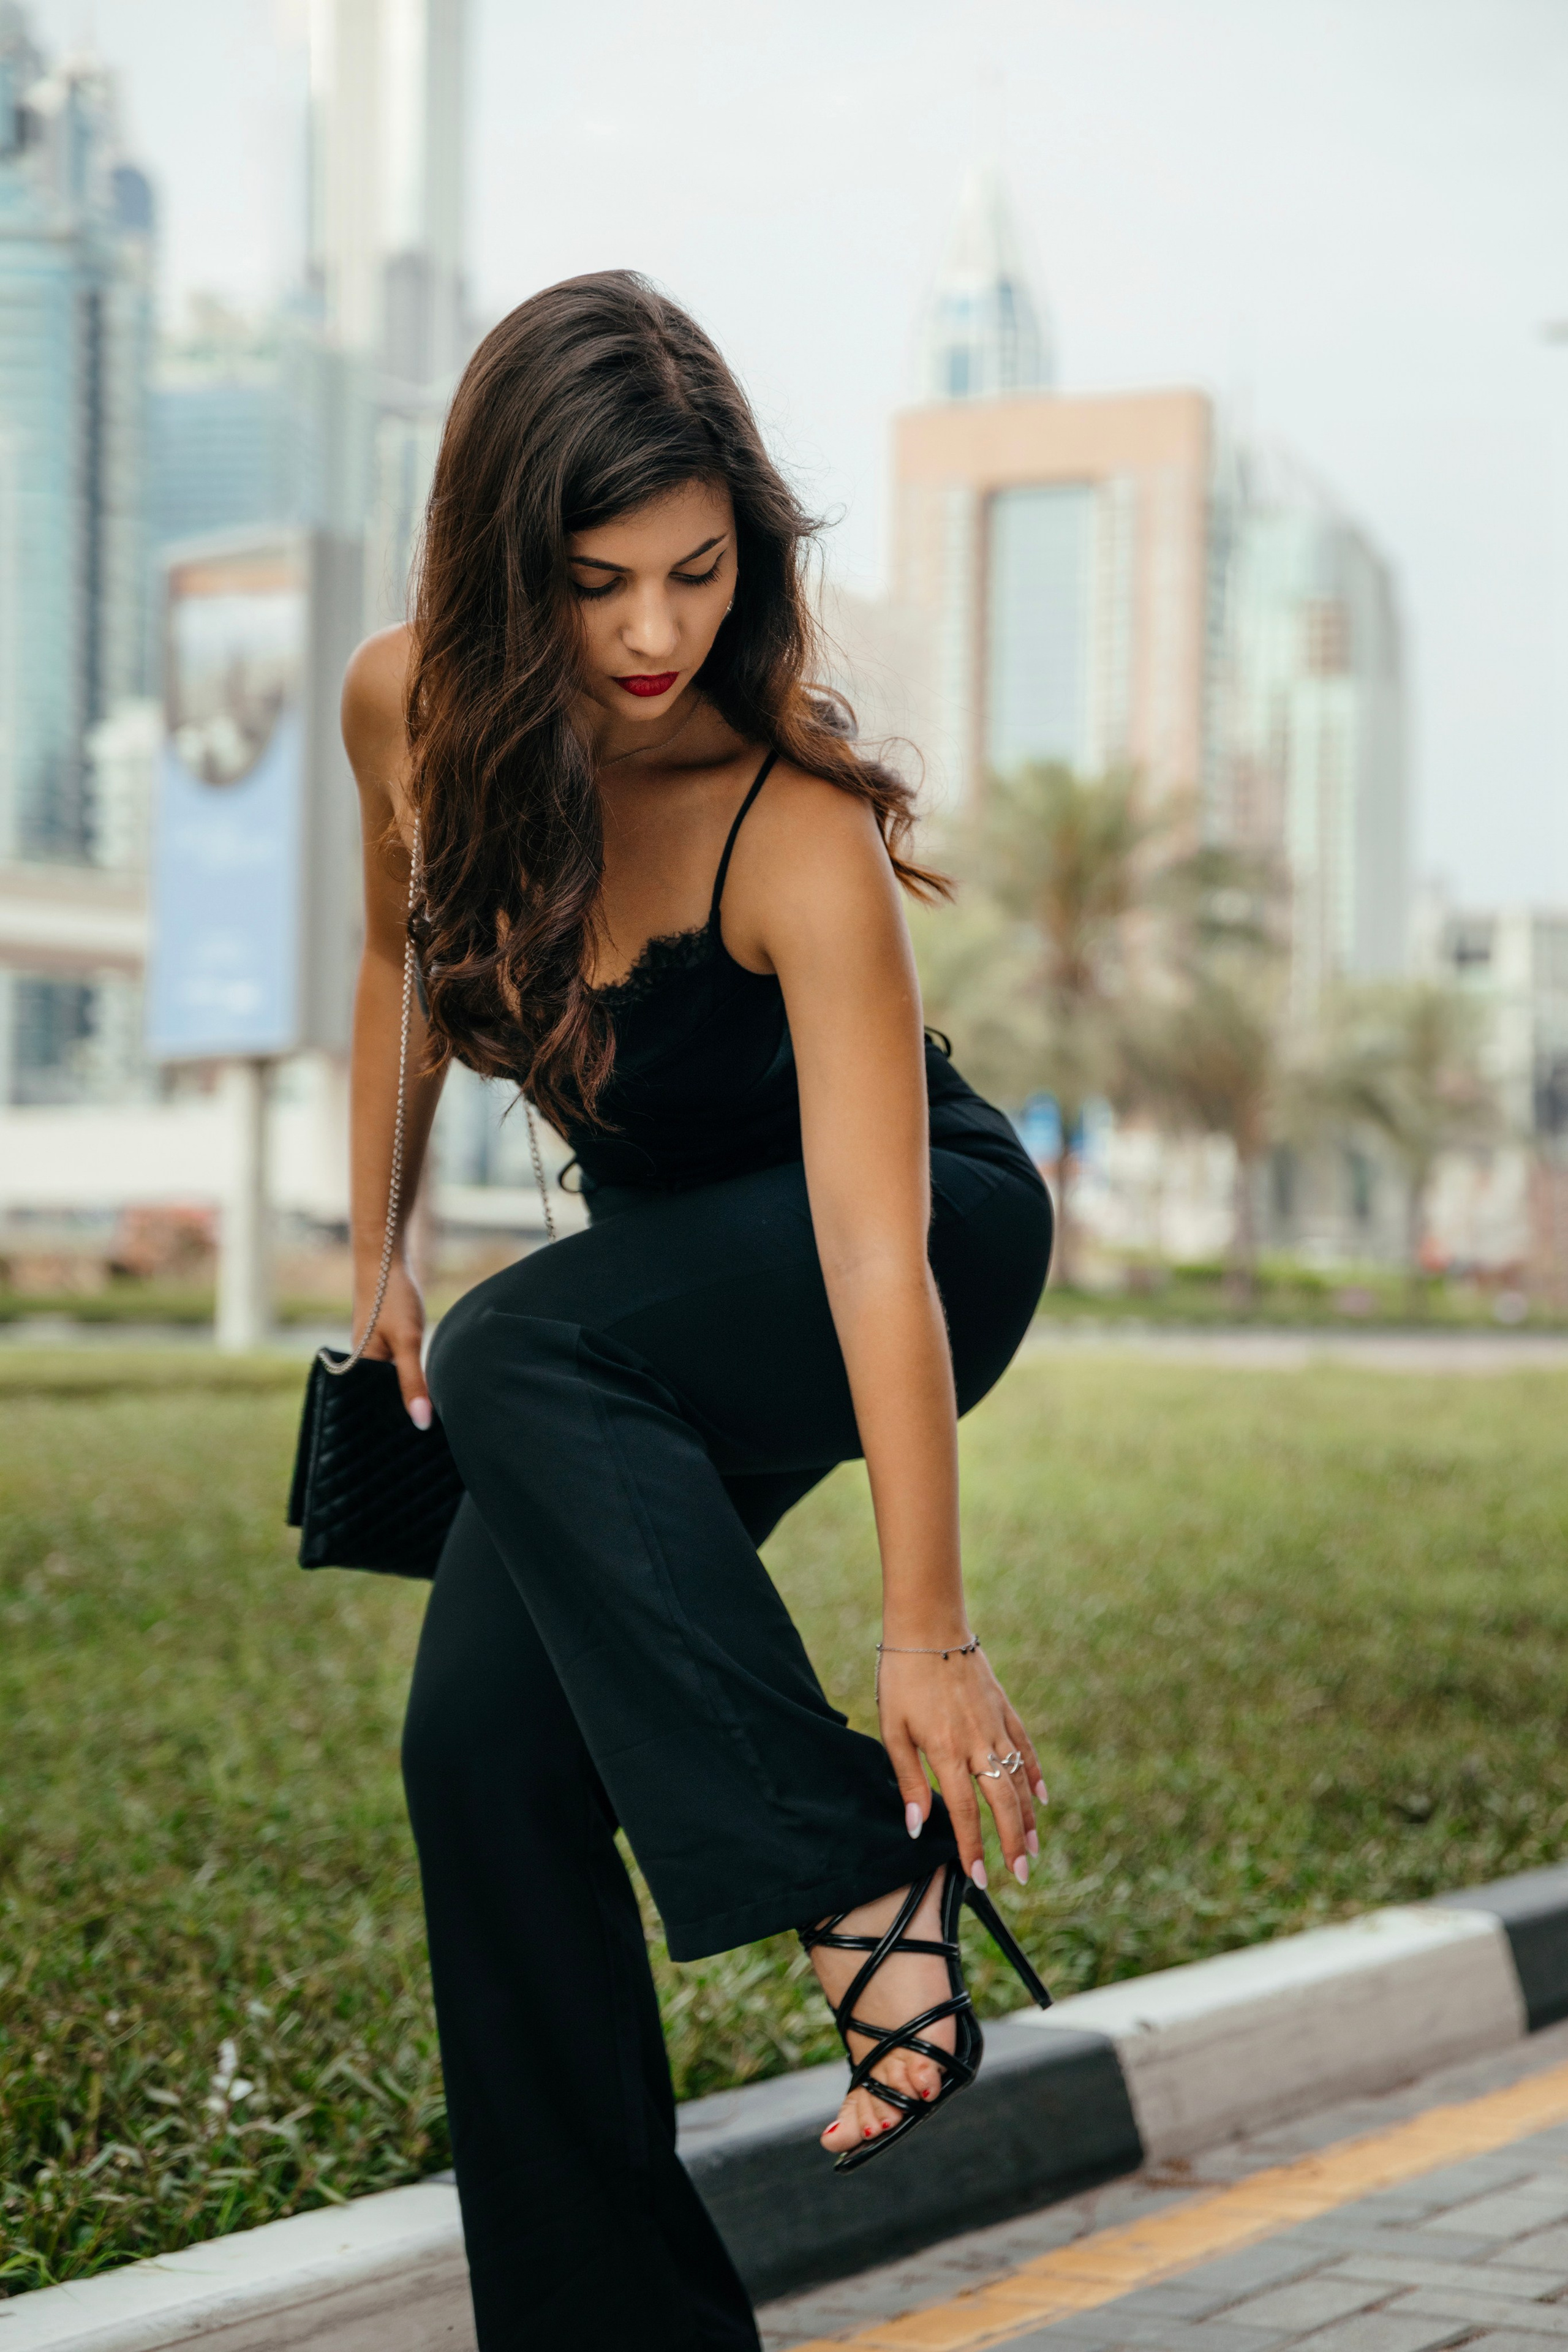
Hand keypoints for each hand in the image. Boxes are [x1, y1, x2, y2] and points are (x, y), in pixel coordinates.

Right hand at [353, 1258, 431, 1428]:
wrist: (385, 1259)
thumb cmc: (393, 1298)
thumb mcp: (407, 1342)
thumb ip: (413, 1382)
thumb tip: (422, 1422)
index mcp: (358, 1370)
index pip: (373, 1412)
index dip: (392, 1430)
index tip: (412, 1450)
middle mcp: (361, 1365)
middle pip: (380, 1401)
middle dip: (399, 1419)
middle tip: (426, 1444)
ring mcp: (371, 1353)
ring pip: (389, 1387)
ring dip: (406, 1400)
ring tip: (428, 1427)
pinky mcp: (383, 1343)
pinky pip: (395, 1372)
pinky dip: (409, 1382)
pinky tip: (425, 1393)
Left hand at [876, 1647, 1044, 1886]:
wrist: (928, 1626)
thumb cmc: (902, 1678)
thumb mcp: (892, 1729)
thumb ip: (908, 1780)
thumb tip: (916, 1826)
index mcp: (946, 1751)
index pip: (963, 1812)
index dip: (973, 1848)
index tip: (980, 1878)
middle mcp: (977, 1742)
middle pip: (1002, 1803)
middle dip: (1012, 1843)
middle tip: (1021, 1875)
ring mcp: (995, 1725)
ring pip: (1019, 1779)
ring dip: (1028, 1818)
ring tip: (1033, 1849)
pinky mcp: (1004, 1708)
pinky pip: (1026, 1747)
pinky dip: (1036, 1774)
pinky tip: (1042, 1798)